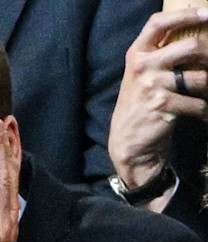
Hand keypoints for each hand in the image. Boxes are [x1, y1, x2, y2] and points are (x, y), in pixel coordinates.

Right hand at [109, 9, 207, 193]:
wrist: (129, 140)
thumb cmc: (141, 104)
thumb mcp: (142, 75)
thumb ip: (160, 55)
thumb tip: (197, 40)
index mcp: (137, 54)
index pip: (159, 23)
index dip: (185, 15)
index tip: (207, 14)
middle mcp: (143, 66)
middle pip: (191, 46)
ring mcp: (152, 85)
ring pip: (201, 78)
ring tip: (204, 96)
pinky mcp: (162, 105)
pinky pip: (199, 103)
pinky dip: (203, 111)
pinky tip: (198, 114)